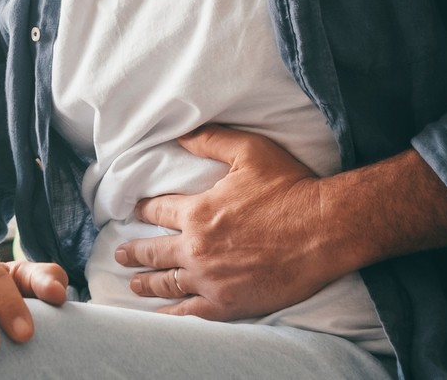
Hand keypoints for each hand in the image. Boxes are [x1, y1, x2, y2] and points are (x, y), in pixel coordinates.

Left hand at [115, 125, 350, 320]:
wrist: (326, 229)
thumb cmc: (291, 187)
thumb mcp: (249, 150)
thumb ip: (210, 140)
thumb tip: (179, 134)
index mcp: (197, 212)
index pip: (156, 212)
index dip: (142, 210)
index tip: (133, 212)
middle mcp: (196, 248)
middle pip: (153, 251)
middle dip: (133, 252)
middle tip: (120, 254)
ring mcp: (210, 279)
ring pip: (166, 283)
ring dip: (145, 283)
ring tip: (133, 283)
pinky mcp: (228, 303)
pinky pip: (189, 312)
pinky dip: (171, 313)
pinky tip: (161, 313)